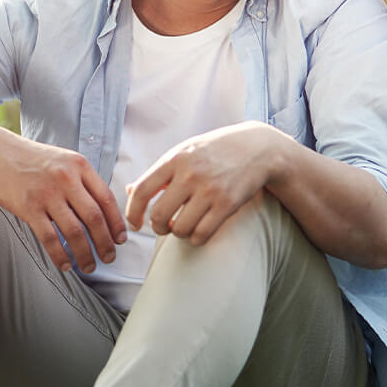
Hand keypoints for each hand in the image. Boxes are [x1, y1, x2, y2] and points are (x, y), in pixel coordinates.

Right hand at [0, 132, 125, 272]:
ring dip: (84, 253)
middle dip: (105, 242)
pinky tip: (65, 264)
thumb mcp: (65, 160)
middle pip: (94, 218)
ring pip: (74, 231)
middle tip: (109, 257)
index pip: (106, 199)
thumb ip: (83, 181)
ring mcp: (47, 194)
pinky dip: (59, 254)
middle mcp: (66, 179)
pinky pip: (49, 237)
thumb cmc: (33, 159)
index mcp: (80, 166)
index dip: (116, 222)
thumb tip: (103, 210)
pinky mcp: (28, 207)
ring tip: (89, 265)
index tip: (120, 238)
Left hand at [125, 121, 286, 245]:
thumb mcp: (185, 152)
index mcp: (175, 159)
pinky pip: (202, 233)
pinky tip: (199, 230)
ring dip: (178, 233)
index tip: (135, 223)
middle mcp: (190, 175)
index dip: (132, 213)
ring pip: (180, 228)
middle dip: (157, 227)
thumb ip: (158, 172)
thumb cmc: (216, 150)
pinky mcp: (227, 204)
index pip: (141, 191)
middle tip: (164, 226)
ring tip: (184, 226)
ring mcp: (210, 190)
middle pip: (159, 215)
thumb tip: (128, 191)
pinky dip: (196, 238)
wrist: (258, 148)